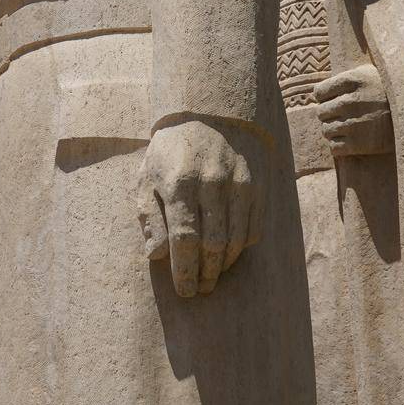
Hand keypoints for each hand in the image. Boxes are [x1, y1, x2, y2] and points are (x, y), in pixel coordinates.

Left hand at [135, 119, 263, 297]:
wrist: (208, 114)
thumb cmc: (170, 153)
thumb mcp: (147, 178)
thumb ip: (149, 217)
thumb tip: (156, 256)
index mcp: (179, 183)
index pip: (183, 239)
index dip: (184, 271)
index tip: (184, 290)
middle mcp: (211, 183)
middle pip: (212, 245)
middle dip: (205, 274)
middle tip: (200, 289)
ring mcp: (237, 184)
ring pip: (235, 240)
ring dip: (224, 265)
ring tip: (213, 275)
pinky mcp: (256, 185)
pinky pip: (253, 229)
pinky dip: (242, 247)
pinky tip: (229, 253)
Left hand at [313, 63, 393, 156]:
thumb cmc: (390, 92)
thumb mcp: (370, 74)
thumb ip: (347, 77)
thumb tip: (319, 90)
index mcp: (353, 80)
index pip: (319, 92)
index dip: (325, 97)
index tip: (334, 99)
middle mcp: (350, 101)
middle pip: (321, 111)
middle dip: (329, 113)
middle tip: (342, 115)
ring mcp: (353, 123)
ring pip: (325, 130)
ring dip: (333, 130)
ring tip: (346, 127)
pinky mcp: (359, 144)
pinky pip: (334, 147)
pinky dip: (338, 145)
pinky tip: (348, 140)